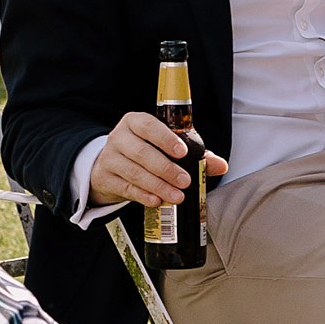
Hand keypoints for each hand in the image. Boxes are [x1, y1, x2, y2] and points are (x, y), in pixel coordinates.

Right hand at [87, 109, 223, 209]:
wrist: (109, 166)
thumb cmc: (146, 152)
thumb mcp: (167, 148)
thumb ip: (195, 154)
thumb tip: (221, 165)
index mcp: (135, 122)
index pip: (149, 126)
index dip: (165, 138)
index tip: (182, 152)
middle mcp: (119, 137)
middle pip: (142, 152)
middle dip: (166, 168)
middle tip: (185, 181)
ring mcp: (109, 158)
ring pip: (133, 172)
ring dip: (158, 185)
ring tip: (177, 196)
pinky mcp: (104, 178)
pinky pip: (125, 187)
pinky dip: (142, 195)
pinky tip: (156, 201)